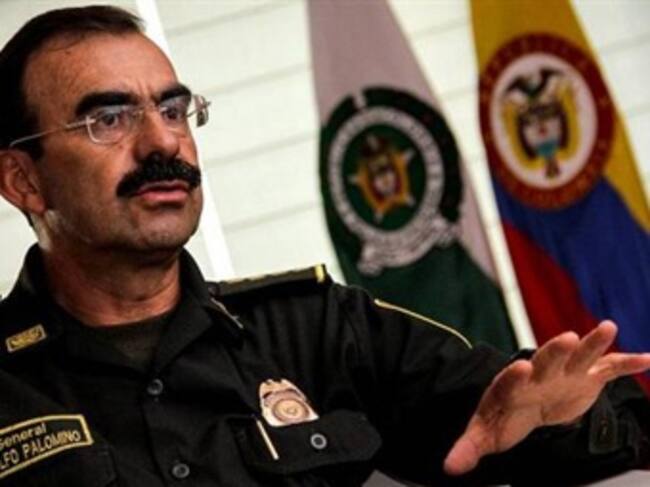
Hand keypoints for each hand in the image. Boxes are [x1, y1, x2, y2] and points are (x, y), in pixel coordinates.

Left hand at [443, 320, 649, 475]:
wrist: (525, 402)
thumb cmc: (504, 417)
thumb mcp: (484, 434)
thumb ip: (468, 448)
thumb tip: (448, 468)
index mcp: (511, 387)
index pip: (510, 381)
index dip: (514, 376)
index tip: (520, 368)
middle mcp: (539, 374)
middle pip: (545, 360)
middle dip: (554, 351)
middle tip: (565, 338)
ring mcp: (564, 373)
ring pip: (579, 356)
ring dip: (593, 343)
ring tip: (608, 327)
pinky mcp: (586, 378)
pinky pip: (608, 369)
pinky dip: (627, 364)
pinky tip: (648, 359)